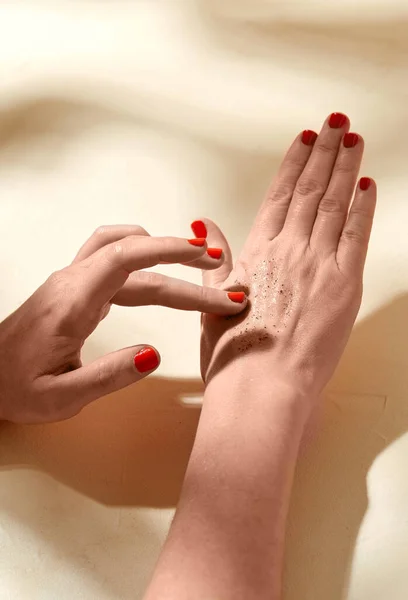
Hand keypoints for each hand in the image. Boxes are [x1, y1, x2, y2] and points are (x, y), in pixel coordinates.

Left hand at [0, 225, 246, 422]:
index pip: (126, 257)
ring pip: (125, 253)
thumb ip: (108, 376)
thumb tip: (154, 353)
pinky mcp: (75, 289)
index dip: (168, 251)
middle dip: (183, 263)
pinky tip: (158, 269)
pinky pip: (114, 260)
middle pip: (135, 255)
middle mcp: (73, 281)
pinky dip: (143, 257)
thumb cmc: (14, 387)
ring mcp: (72, 281)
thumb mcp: (60, 397)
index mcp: (72, 301)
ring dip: (162, 253)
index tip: (204, 258)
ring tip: (198, 262)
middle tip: (222, 279)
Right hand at [199, 113, 375, 406]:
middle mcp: (288, 251)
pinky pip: (356, 235)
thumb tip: (204, 224)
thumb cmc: (234, 357)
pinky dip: (362, 208)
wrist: (259, 389)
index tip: (303, 140)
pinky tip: (367, 185)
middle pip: (309, 191)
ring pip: (333, 204)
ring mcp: (317, 265)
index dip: (292, 164)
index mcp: (256, 255)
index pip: (278, 197)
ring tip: (353, 139)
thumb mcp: (210, 303)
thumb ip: (213, 259)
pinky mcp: (343, 285)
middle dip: (324, 153)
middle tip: (336, 122)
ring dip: (345, 168)